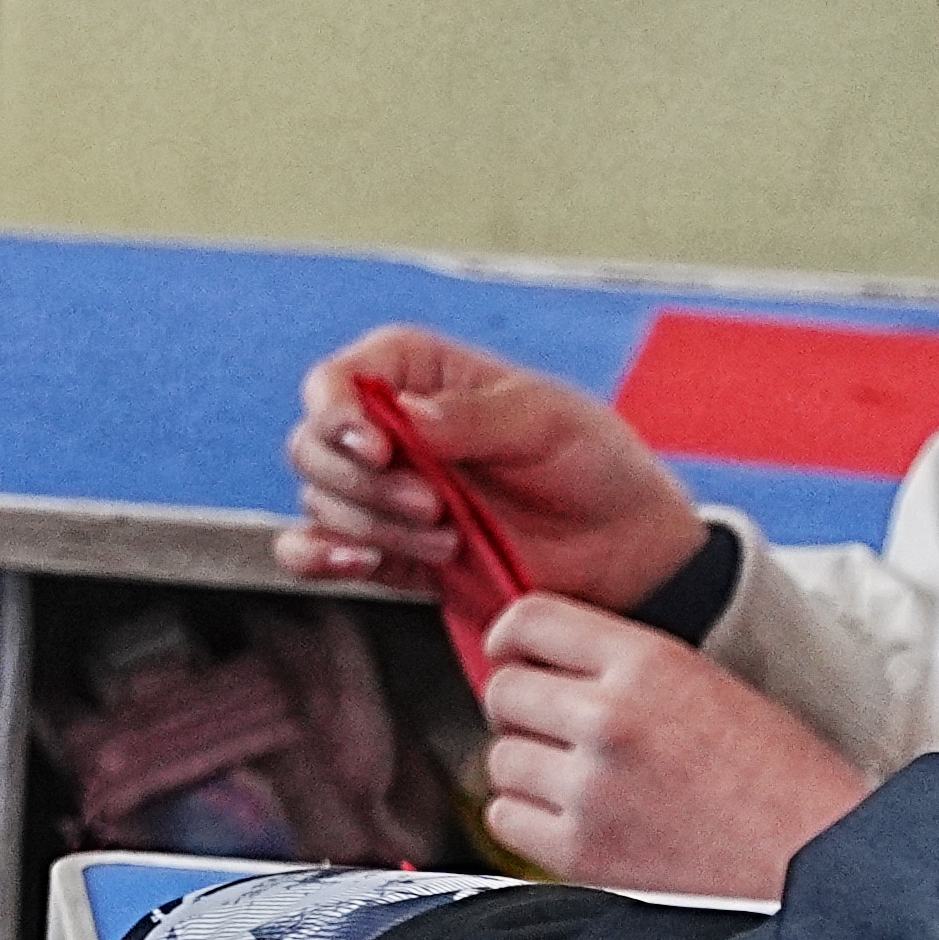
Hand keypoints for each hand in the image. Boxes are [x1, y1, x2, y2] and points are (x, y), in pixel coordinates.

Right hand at [287, 326, 696, 608]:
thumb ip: (475, 414)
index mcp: (419, 376)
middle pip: (313, 443)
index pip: (337, 379)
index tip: (378, 448)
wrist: (626, 554)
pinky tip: (359, 562)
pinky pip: (312, 549)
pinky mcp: (383, 548)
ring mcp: (381, 491)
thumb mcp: (552, 422)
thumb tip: (406, 415)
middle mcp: (387, 429)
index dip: (338, 412)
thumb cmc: (597, 469)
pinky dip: (316, 556)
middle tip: (432, 506)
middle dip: (362, 482)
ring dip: (373, 526)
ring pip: (320, 499)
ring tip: (448, 541)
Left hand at [467, 600, 878, 898]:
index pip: (528, 619)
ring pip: (499, 759)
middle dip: (523, 712)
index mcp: (650, 663)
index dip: (511, 641)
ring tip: (586, 786)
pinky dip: (531, 823)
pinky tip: (580, 823)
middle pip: (502, 690)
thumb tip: (539, 661)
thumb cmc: (786, 783)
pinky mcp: (583, 852)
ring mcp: (592, 787)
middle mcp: (611, 716)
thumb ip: (623, 668)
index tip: (514, 658)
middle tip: (557, 735)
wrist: (829, 863)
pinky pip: (506, 820)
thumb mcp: (712, 687)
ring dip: (531, 772)